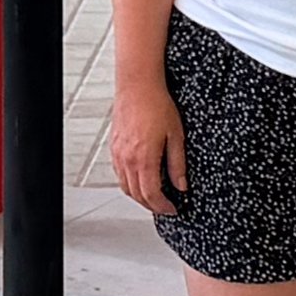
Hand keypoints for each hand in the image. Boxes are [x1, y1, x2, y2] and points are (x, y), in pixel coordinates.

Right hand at [108, 76, 184, 211]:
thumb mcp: (176, 135)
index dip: (162, 207)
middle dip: (151, 205)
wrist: (138, 86)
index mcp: (144, 158)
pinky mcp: (114, 147)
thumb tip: (181, 185)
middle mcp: (127, 159)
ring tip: (154, 197)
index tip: (172, 209)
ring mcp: (118, 154)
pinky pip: (119, 174)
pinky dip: (130, 183)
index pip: (151, 194)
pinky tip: (141, 179)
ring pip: (125, 186)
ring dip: (139, 196)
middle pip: (136, 194)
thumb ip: (177, 164)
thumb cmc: (157, 105)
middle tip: (165, 207)